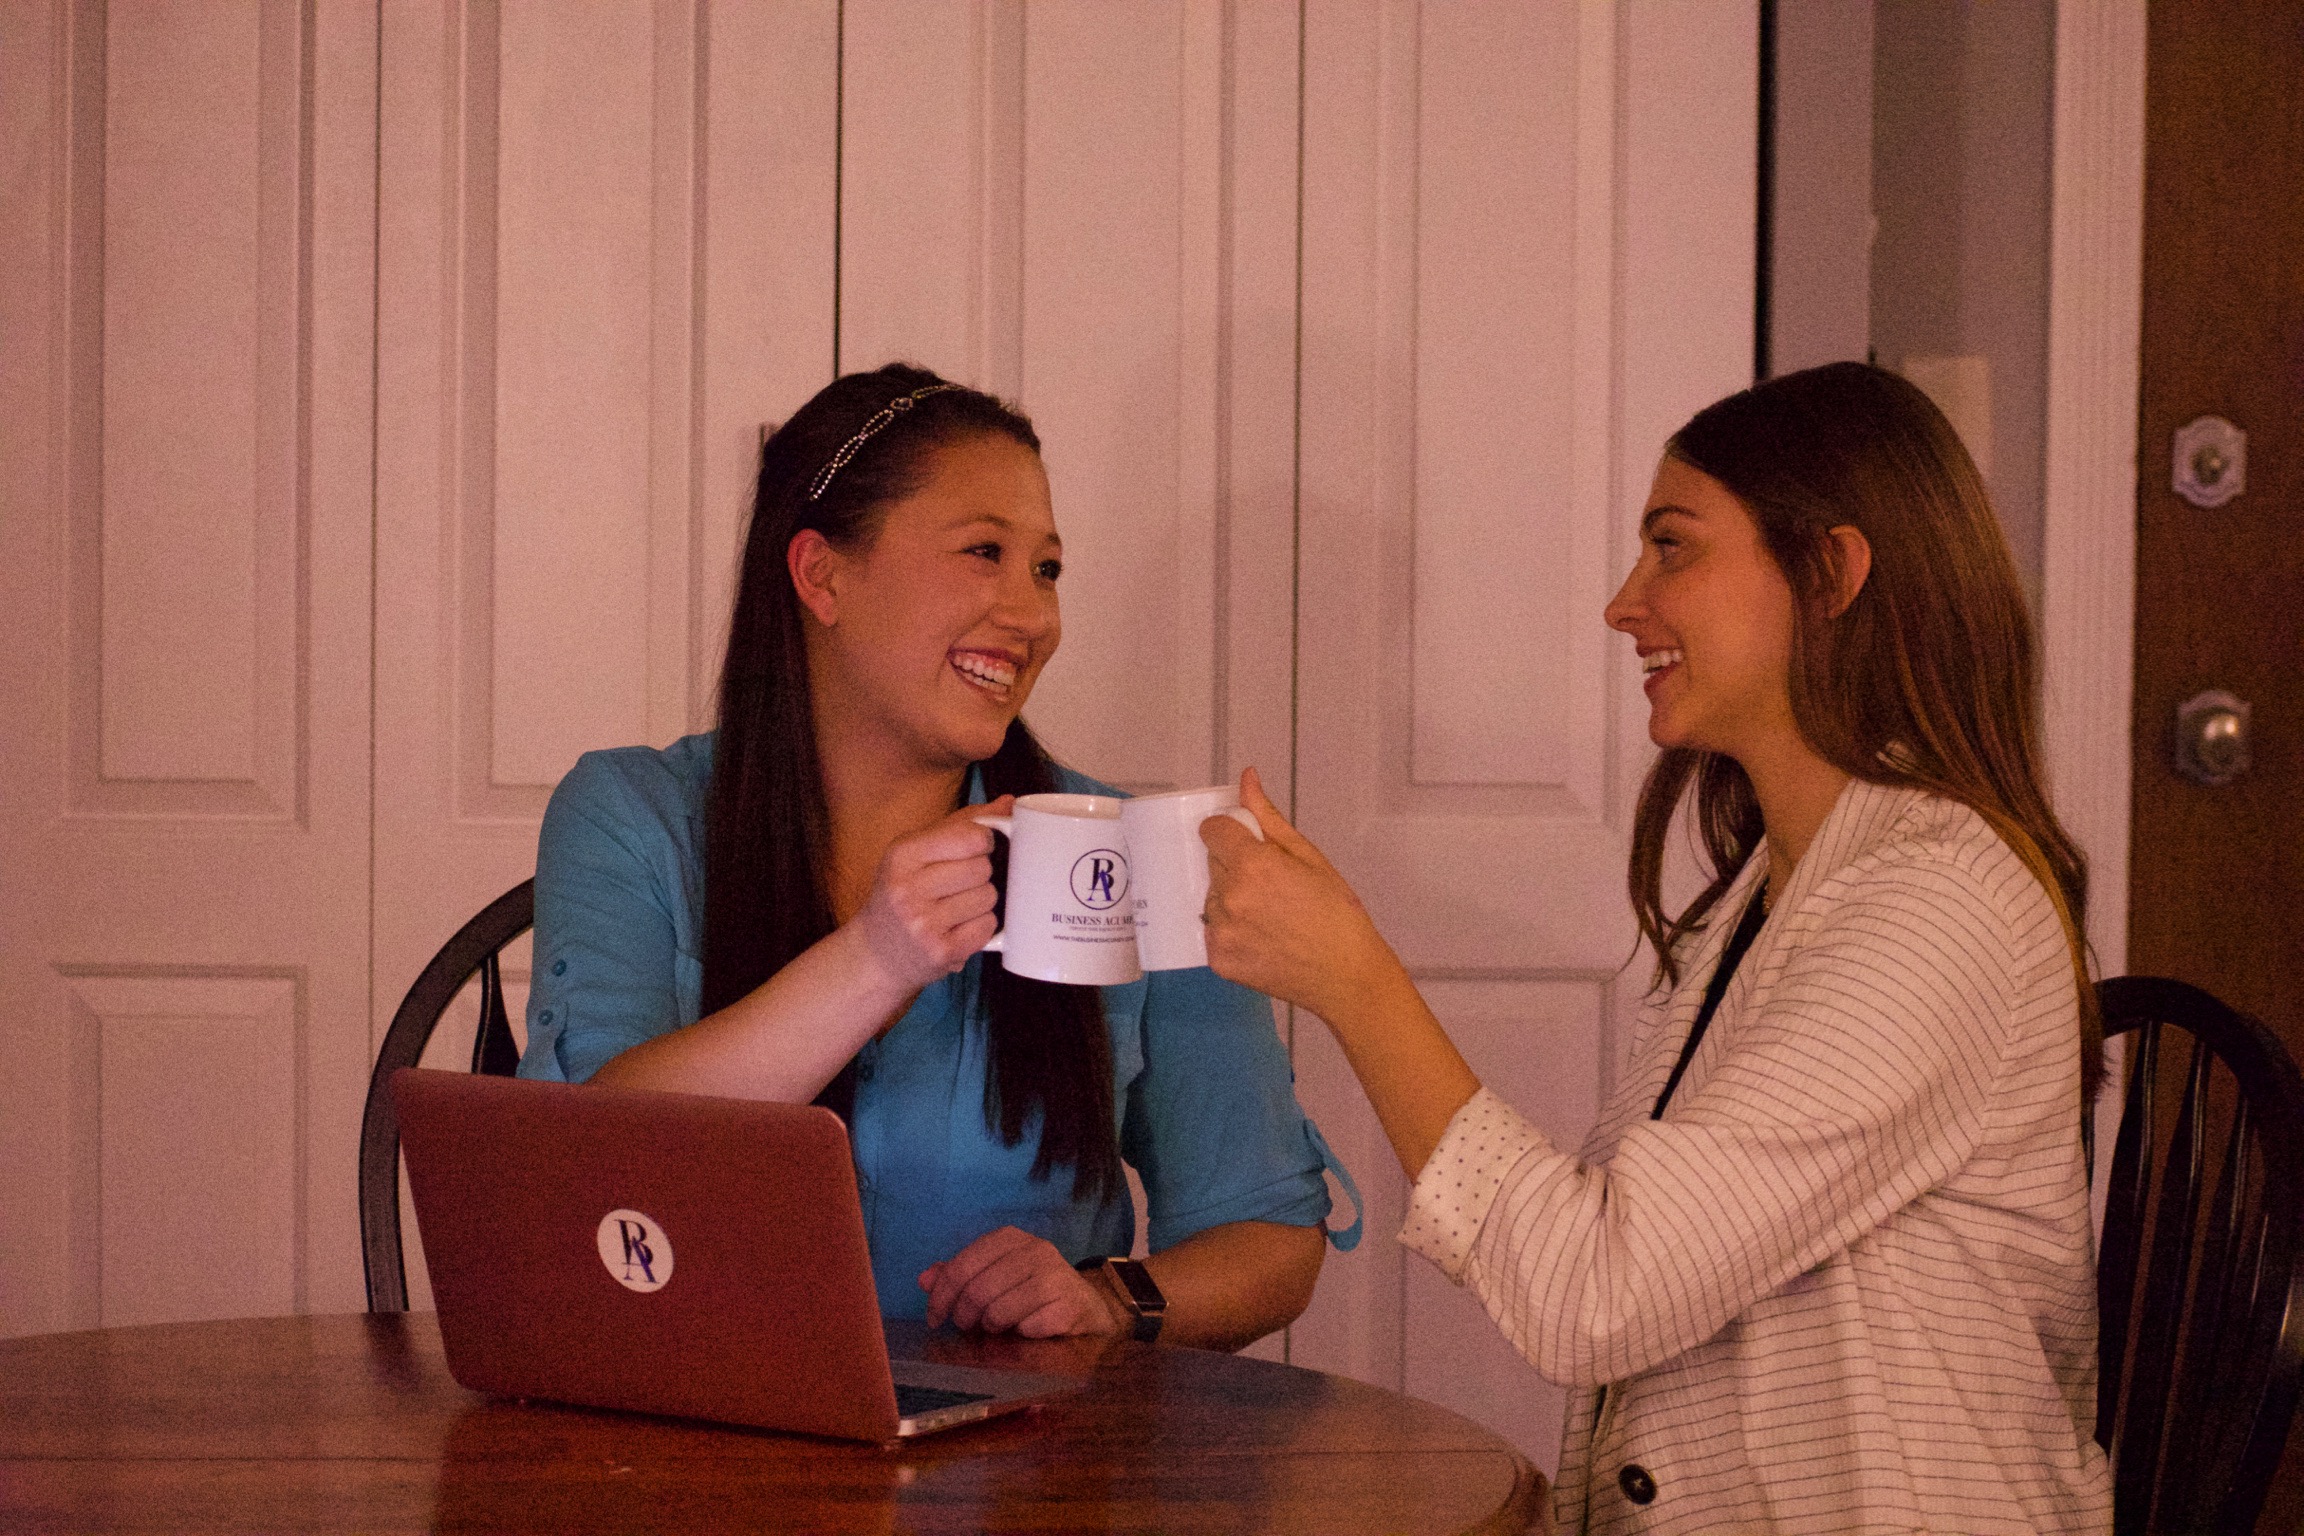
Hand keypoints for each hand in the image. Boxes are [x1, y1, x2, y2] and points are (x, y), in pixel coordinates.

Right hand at [845, 798, 1009, 993]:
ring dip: (982, 901)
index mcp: (902, 855)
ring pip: (988, 897)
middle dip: (981, 874)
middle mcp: (908, 889)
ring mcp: (923, 924)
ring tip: (957, 907)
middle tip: (960, 884)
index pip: (970, 836)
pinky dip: (981, 926)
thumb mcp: (916, 852)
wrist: (876, 953)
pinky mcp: (941, 952)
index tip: (976, 848)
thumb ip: (961, 824)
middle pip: (983, 868)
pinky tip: (959, 927)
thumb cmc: (903, 894)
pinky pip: (988, 926)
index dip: (983, 840)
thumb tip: (1007, 803)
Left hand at [918, 1227, 1127, 1338]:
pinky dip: (1019, 1336)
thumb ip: (959, 1276)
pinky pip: (1027, 1328)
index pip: (962, 1265)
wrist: (1086, 1306)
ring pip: (1000, 1311)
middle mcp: (1035, 1250)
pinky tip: (1025, 1331)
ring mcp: (1056, 1276)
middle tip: (965, 1328)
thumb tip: (924, 1279)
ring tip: (995, 1328)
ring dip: (991, 1327)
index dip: (941, 1296)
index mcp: (1010, 1238)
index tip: (935, 1319)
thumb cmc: (1031, 1291)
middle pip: (978, 1290)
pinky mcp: (1070, 1305)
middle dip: (964, 1317)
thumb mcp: (994, 1276)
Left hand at [1200, 768, 1397, 1021]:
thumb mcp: (1310, 858)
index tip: (1245, 843)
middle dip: (1235, 867)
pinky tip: (1263, 937)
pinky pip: (1212, 931)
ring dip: (1231, 900)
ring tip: (1270, 916)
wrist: (1347, 977)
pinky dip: (1231, 931)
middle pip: (1213, 864)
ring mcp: (1221, 932)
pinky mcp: (1218, 960)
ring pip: (1211, 898)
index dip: (1229, 833)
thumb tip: (1246, 778)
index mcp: (1254, 866)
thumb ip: (1269, 817)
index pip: (1212, 830)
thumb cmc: (1338, 916)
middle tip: (1272, 887)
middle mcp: (1230, 898)